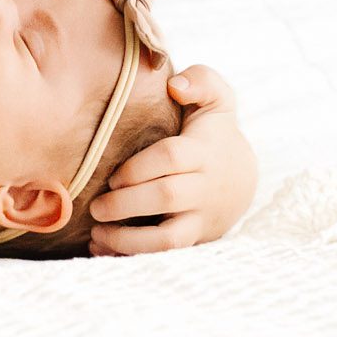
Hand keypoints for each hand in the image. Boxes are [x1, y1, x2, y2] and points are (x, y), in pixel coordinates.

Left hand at [86, 65, 256, 255]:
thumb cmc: (214, 130)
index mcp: (202, 150)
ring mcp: (200, 218)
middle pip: (167, 197)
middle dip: (127, 203)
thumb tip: (176, 85)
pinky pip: (166, 256)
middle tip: (95, 206)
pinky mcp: (194, 239)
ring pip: (170, 238)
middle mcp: (204, 187)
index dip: (139, 167)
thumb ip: (200, 80)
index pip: (171, 157)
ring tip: (96, 235)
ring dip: (130, 240)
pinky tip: (103, 251)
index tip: (113, 175)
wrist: (241, 178)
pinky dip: (132, 255)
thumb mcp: (216, 97)